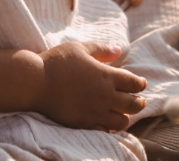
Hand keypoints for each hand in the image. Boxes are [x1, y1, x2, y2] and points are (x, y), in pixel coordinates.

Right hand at [31, 41, 147, 131]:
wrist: (37, 81)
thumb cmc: (58, 61)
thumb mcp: (80, 48)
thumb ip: (102, 49)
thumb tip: (119, 51)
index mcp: (106, 75)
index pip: (133, 83)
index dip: (140, 84)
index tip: (141, 83)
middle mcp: (105, 95)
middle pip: (133, 104)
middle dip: (139, 102)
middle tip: (140, 101)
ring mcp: (96, 112)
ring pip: (122, 121)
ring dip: (126, 116)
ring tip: (123, 113)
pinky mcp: (85, 123)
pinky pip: (105, 131)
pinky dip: (110, 127)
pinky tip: (107, 122)